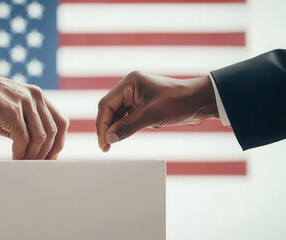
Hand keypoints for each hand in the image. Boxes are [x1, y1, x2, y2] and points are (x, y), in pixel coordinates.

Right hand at [0, 65, 68, 159]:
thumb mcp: (12, 111)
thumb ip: (25, 126)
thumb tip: (34, 151)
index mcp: (38, 97)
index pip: (60, 122)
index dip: (59, 142)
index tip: (52, 157)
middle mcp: (36, 97)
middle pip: (53, 131)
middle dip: (47, 153)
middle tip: (38, 166)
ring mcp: (25, 103)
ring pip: (40, 137)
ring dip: (33, 155)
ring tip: (25, 165)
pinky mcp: (12, 111)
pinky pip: (23, 139)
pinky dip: (20, 154)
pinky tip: (15, 160)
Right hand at [96, 71, 217, 151]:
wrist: (200, 102)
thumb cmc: (179, 101)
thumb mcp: (151, 115)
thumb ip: (127, 126)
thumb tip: (109, 139)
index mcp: (129, 83)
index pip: (106, 104)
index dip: (102, 124)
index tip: (103, 142)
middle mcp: (130, 89)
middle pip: (110, 110)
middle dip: (108, 128)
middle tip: (106, 146)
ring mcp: (136, 98)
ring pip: (118, 116)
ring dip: (117, 129)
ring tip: (114, 143)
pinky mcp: (142, 107)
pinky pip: (128, 119)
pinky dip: (128, 128)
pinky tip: (131, 134)